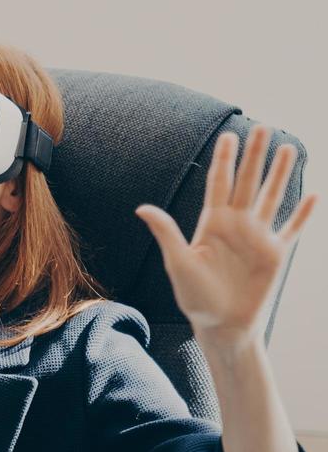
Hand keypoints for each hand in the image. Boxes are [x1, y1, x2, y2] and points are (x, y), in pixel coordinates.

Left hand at [136, 124, 317, 349]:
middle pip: (247, 182)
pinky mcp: (276, 254)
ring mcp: (258, 237)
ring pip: (271, 197)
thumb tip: (141, 208)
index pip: (219, 183)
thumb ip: (166, 233)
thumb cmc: (195, 297)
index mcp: (211, 223)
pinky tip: (314, 195)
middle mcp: (236, 224)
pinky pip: (292, 229)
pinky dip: (303, 214)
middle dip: (254, 156)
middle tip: (262, 128)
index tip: (227, 135)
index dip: (224, 160)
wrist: (220, 324)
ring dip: (280, 174)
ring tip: (288, 148)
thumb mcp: (177, 262)